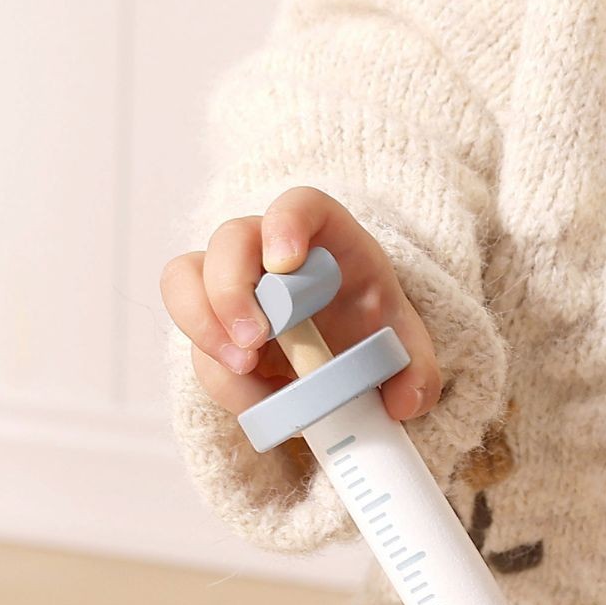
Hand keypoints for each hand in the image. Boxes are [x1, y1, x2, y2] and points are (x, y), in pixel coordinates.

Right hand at [161, 186, 439, 427]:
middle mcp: (269, 251)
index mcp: (326, 239)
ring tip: (242, 368)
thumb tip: (405, 400)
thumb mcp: (406, 350)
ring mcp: (233, 285)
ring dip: (203, 324)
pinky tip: (252, 399)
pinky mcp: (211, 324)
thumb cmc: (371, 333)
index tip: (285, 262)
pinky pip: (193, 338)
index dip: (286, 223)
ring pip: (185, 278)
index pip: (299, 205)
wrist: (343, 357)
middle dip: (231, 289)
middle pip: (229, 240)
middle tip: (255, 340)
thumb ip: (420, 373)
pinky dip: (215, 371)